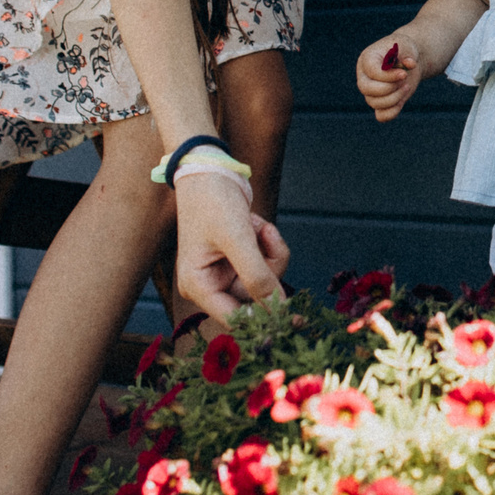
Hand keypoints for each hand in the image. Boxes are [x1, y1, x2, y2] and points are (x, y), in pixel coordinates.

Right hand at [174, 171, 290, 320]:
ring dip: (271, 252)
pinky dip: (269, 244)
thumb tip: (278, 308)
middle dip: (269, 268)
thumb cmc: (213, 202)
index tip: (296, 322)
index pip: (235, 319)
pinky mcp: (240, 260)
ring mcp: (225, 272)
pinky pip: (266, 263)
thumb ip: (257, 275)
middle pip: (255, 298)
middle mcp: (210, 284)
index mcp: (198, 286)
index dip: (265, 321)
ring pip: (266, 279)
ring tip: (259, 226)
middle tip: (269, 237)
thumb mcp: (236, 238)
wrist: (210, 171)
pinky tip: (257, 224)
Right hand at [356, 32, 420, 121]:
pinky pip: (381, 116)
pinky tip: (402, 99)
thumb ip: (408, 54)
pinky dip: (393, 112)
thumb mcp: (407, 46)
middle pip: (366, 89)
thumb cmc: (404, 49)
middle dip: (389, 87)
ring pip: (375, 103)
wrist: (407, 59)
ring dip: (395, 97)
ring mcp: (370, 92)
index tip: (404, 74)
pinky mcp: (380, 104)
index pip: (372, 72)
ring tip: (406, 86)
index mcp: (367, 59)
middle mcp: (364, 77)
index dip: (388, 76)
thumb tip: (410, 64)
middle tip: (404, 79)